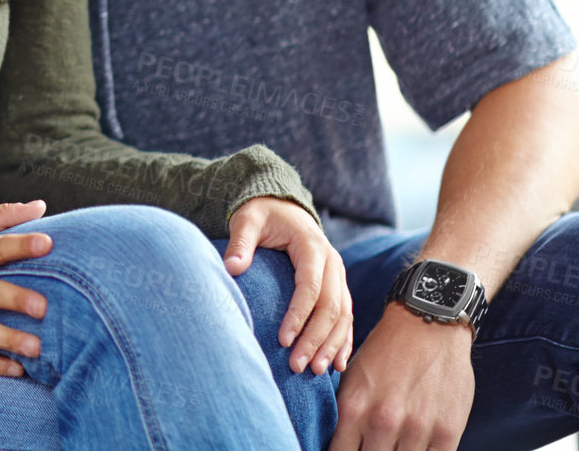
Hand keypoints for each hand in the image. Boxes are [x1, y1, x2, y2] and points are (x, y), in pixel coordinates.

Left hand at [225, 195, 352, 373]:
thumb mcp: (247, 220)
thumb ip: (240, 243)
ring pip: (343, 316)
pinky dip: (343, 340)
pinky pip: (346, 316)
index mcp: (312, 246)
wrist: (282, 206)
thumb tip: (231, 267)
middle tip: (298, 365)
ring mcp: (338, 275)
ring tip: (316, 371)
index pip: (310, 286)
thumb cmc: (262, 215)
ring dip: (331, 345)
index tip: (283, 339)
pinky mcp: (338, 286)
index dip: (299, 315)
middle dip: (316, 338)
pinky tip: (337, 363)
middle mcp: (332, 262)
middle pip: (331, 306)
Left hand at [329, 305, 474, 450]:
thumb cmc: (386, 351)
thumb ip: (345, 413)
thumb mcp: (352, 378)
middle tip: (373, 443)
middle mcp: (383, 422)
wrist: (428, 325)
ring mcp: (418, 429)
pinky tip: (417, 445)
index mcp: (354, 408)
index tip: (349, 450)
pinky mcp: (447, 432)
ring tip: (395, 443)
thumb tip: (338, 442)